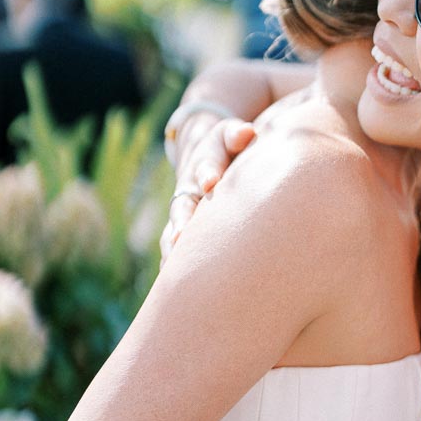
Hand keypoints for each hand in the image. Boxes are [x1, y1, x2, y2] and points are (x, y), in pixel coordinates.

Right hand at [159, 114, 255, 262]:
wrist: (204, 156)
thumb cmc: (229, 148)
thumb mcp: (231, 136)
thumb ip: (236, 135)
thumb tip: (246, 133)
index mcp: (204, 162)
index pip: (205, 165)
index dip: (207, 172)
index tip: (211, 182)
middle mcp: (188, 189)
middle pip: (183, 205)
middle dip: (182, 220)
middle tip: (181, 236)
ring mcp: (184, 213)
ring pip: (174, 232)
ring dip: (173, 249)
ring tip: (174, 268)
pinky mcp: (184, 232)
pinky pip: (177, 252)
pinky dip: (175, 267)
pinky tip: (177, 287)